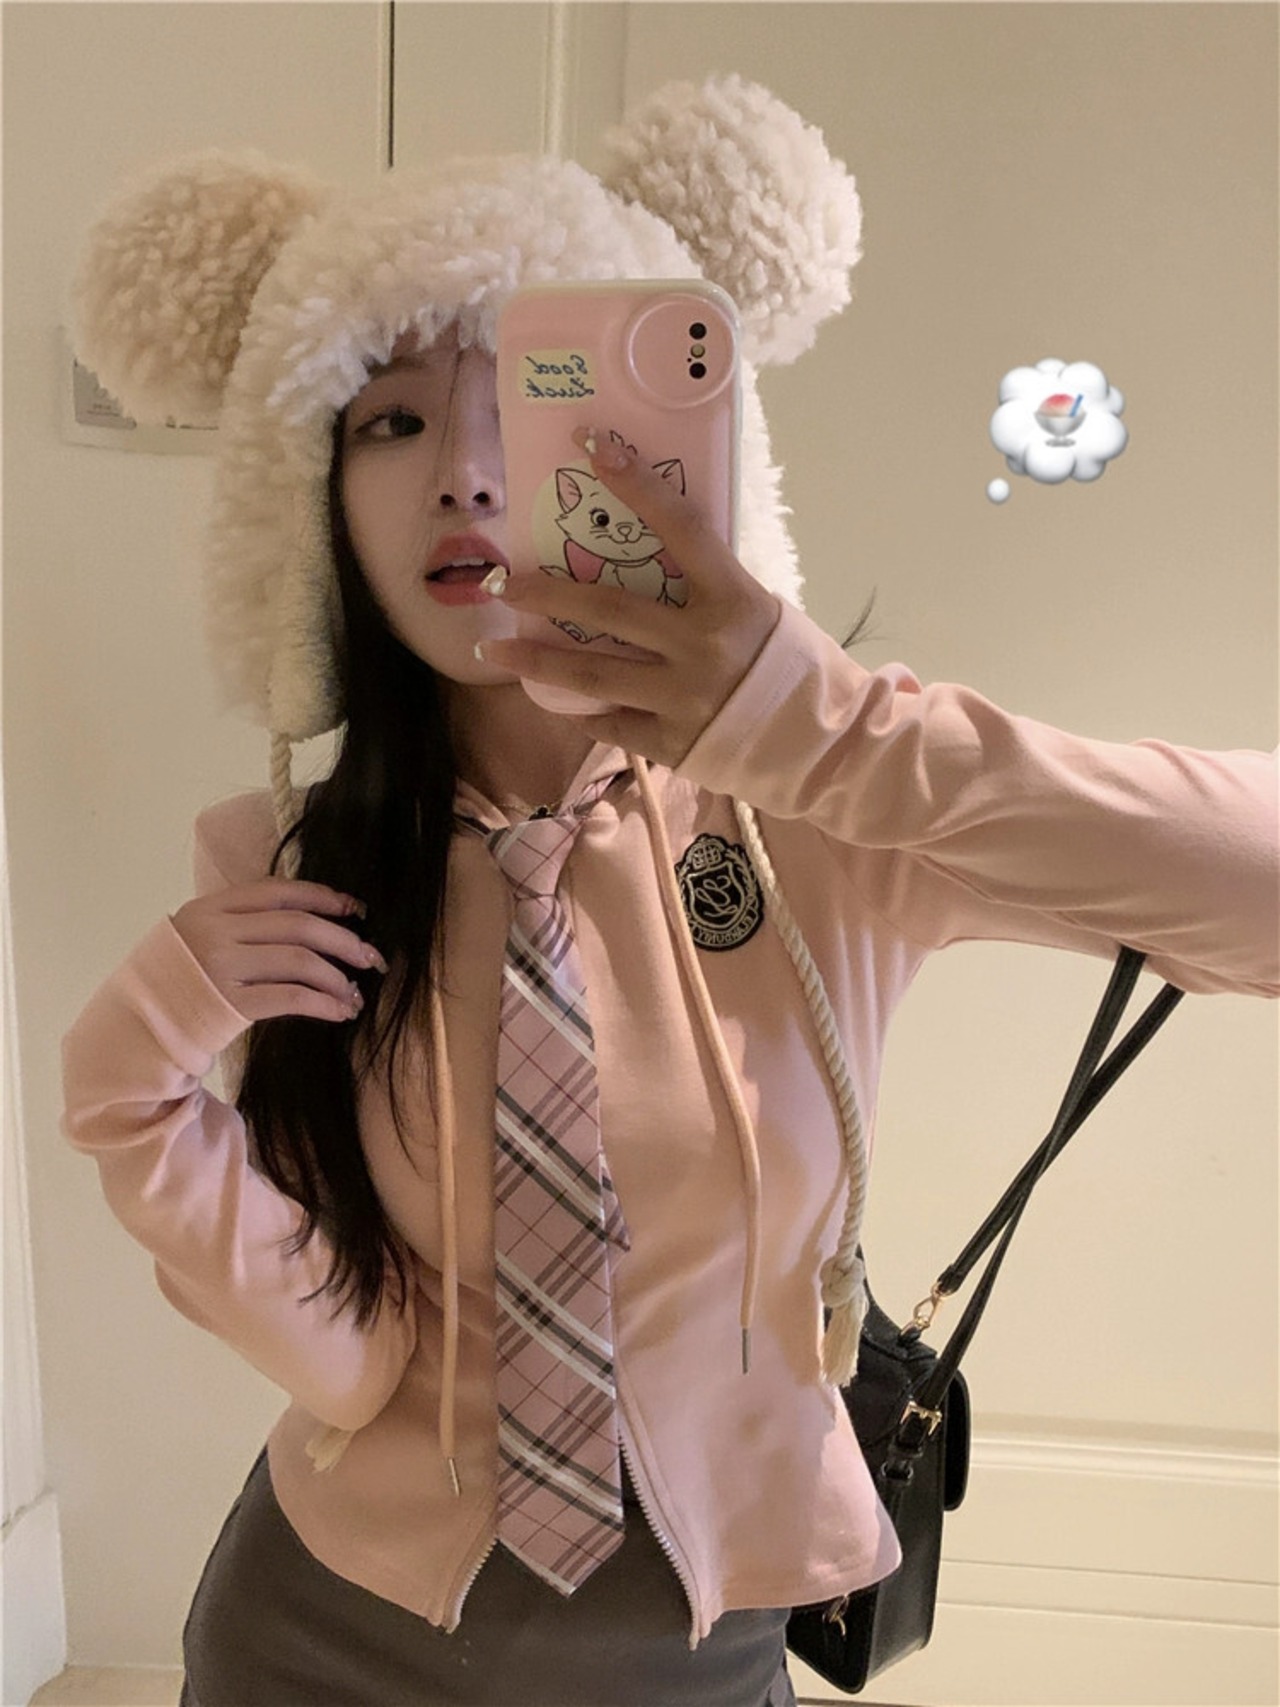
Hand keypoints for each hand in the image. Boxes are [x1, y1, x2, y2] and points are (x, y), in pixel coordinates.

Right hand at [170, 879, 385, 1023]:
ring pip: (299, 961)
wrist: (135, 1028)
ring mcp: (222, 968)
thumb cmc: (174, 982)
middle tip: (371, 956)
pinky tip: (340, 1011)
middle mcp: (217, 931)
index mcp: (211, 907)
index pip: (279, 892)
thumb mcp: (196, 935)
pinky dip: (323, 1003)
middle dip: (343, 940)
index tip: (355, 908)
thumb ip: (239, 922)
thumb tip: (307, 918)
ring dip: (336, 977)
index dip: (323, 897)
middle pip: (297, 926)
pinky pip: (291, 998)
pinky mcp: (229, 1005)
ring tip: (354, 992)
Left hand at [477, 432, 781, 766]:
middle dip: (544, 593)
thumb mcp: (759, 611)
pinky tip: (561, 702)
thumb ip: (707, 590)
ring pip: (592, 675)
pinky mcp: (673, 743)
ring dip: (534, 659)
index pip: (678, 527)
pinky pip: (615, 723)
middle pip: (607, 611)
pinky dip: (587, 712)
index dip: (635, 482)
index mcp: (731, 600)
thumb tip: (653, 559)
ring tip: (492, 648)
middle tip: (497, 582)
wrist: (824, 743)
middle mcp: (701, 647)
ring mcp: (683, 698)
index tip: (592, 444)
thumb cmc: (792, 667)